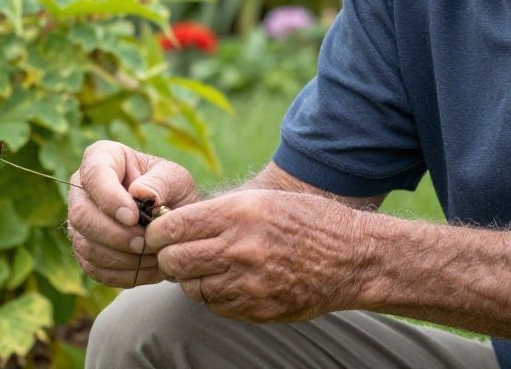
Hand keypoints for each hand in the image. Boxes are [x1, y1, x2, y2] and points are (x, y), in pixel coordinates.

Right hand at [67, 140, 197, 287]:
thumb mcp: (176, 178)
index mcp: (102, 158)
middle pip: (81, 215)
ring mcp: (79, 221)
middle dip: (114, 235)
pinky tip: (147, 269)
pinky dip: (121, 273)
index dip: (109, 198)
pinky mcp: (85, 250)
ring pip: (84, 245)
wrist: (174, 218)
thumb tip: (140, 193)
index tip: (133, 217)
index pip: (93, 174)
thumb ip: (160, 182)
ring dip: (120, 257)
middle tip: (144, 243)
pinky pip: (93, 267)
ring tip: (151, 257)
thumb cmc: (171, 190)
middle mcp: (82, 189)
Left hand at [146, 189, 366, 322]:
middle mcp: (240, 247)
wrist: (352, 257)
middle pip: (175, 261)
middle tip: (179, 254)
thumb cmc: (307, 221)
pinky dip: (216, 296)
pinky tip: (233, 282)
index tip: (159, 234)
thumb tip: (173, 223)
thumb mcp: (265, 200)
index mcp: (240, 213)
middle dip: (170, 258)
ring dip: (194, 279)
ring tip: (211, 267)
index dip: (158, 232)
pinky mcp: (256, 309)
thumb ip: (220, 212)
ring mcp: (248, 283)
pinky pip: (216, 306)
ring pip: (192, 288)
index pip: (173, 227)